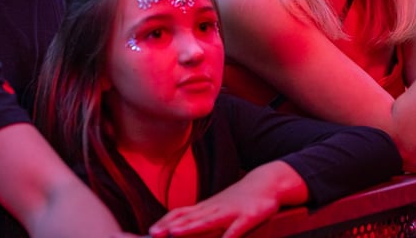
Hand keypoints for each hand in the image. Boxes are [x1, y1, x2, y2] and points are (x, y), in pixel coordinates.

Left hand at [148, 186, 280, 237]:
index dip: (165, 222)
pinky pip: (237, 228)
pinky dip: (229, 236)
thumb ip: (199, 218)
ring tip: (175, 234)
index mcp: (206, 207)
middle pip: (190, 218)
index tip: (149, 232)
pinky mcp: (249, 217)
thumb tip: (176, 230)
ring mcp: (231, 212)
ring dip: (191, 228)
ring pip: (209, 221)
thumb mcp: (216, 208)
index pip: (181, 213)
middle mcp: (215, 208)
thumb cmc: (237, 200)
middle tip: (153, 235)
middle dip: (171, 228)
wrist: (266, 182)